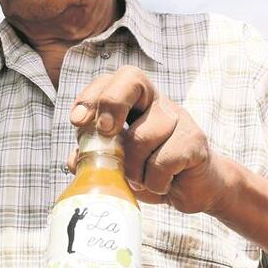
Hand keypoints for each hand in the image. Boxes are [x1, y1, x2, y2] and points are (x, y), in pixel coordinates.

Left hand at [68, 66, 239, 213]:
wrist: (194, 188)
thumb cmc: (150, 170)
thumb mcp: (117, 165)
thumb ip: (94, 158)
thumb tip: (73, 160)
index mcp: (134, 102)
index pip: (110, 80)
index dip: (91, 96)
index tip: (77, 121)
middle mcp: (156, 102)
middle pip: (132, 79)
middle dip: (111, 103)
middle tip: (105, 132)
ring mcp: (178, 118)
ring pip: (142, 135)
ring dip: (133, 168)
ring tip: (139, 180)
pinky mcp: (194, 140)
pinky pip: (163, 162)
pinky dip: (154, 182)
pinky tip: (160, 184)